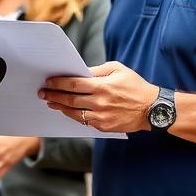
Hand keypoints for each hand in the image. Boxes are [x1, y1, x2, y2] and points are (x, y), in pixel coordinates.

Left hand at [39, 61, 157, 133]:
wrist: (152, 109)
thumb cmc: (135, 86)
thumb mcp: (118, 69)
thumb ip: (97, 71)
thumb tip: (79, 72)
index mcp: (102, 86)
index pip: (73, 84)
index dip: (58, 83)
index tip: (48, 81)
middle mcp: (99, 102)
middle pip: (70, 99)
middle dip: (54, 95)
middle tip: (42, 93)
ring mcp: (101, 116)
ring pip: (73, 112)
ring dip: (59, 107)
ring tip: (50, 102)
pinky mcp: (103, 126)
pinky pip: (83, 121)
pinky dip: (73, 115)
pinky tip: (66, 110)